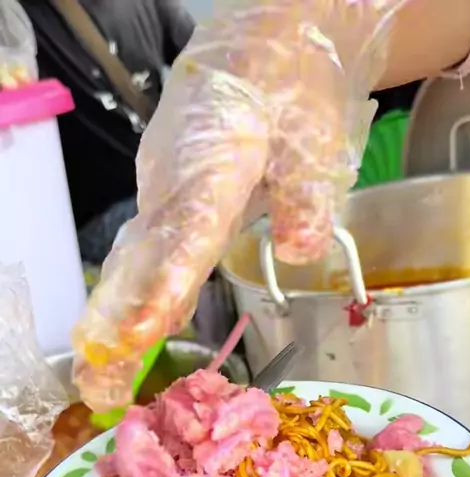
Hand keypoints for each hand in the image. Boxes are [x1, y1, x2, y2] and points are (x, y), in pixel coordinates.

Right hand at [72, 1, 404, 411]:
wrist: (258, 44)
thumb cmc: (289, 85)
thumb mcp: (314, 131)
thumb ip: (306, 193)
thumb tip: (300, 252)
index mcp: (212, 162)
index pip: (185, 234)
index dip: (163, 285)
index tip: (143, 332)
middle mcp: (173, 182)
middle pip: (141, 258)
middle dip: (118, 324)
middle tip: (99, 384)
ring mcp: (162, 190)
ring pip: (136, 260)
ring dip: (117, 321)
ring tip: (102, 378)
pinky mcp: (166, 197)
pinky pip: (147, 253)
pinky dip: (138, 297)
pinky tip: (135, 336)